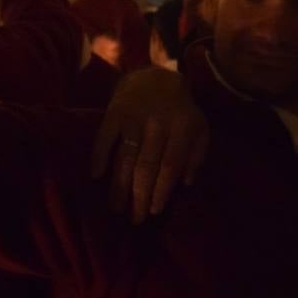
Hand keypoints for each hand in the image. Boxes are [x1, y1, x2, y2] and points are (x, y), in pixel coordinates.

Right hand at [91, 67, 208, 223]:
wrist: (154, 78)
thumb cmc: (179, 112)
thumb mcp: (199, 129)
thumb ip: (197, 155)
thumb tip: (186, 183)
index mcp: (182, 127)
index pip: (170, 166)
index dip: (161, 191)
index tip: (153, 211)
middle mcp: (158, 123)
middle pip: (147, 166)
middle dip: (139, 196)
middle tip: (134, 220)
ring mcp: (134, 117)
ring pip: (125, 157)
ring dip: (119, 185)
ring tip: (115, 208)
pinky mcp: (114, 112)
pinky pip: (104, 137)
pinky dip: (99, 156)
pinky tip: (97, 176)